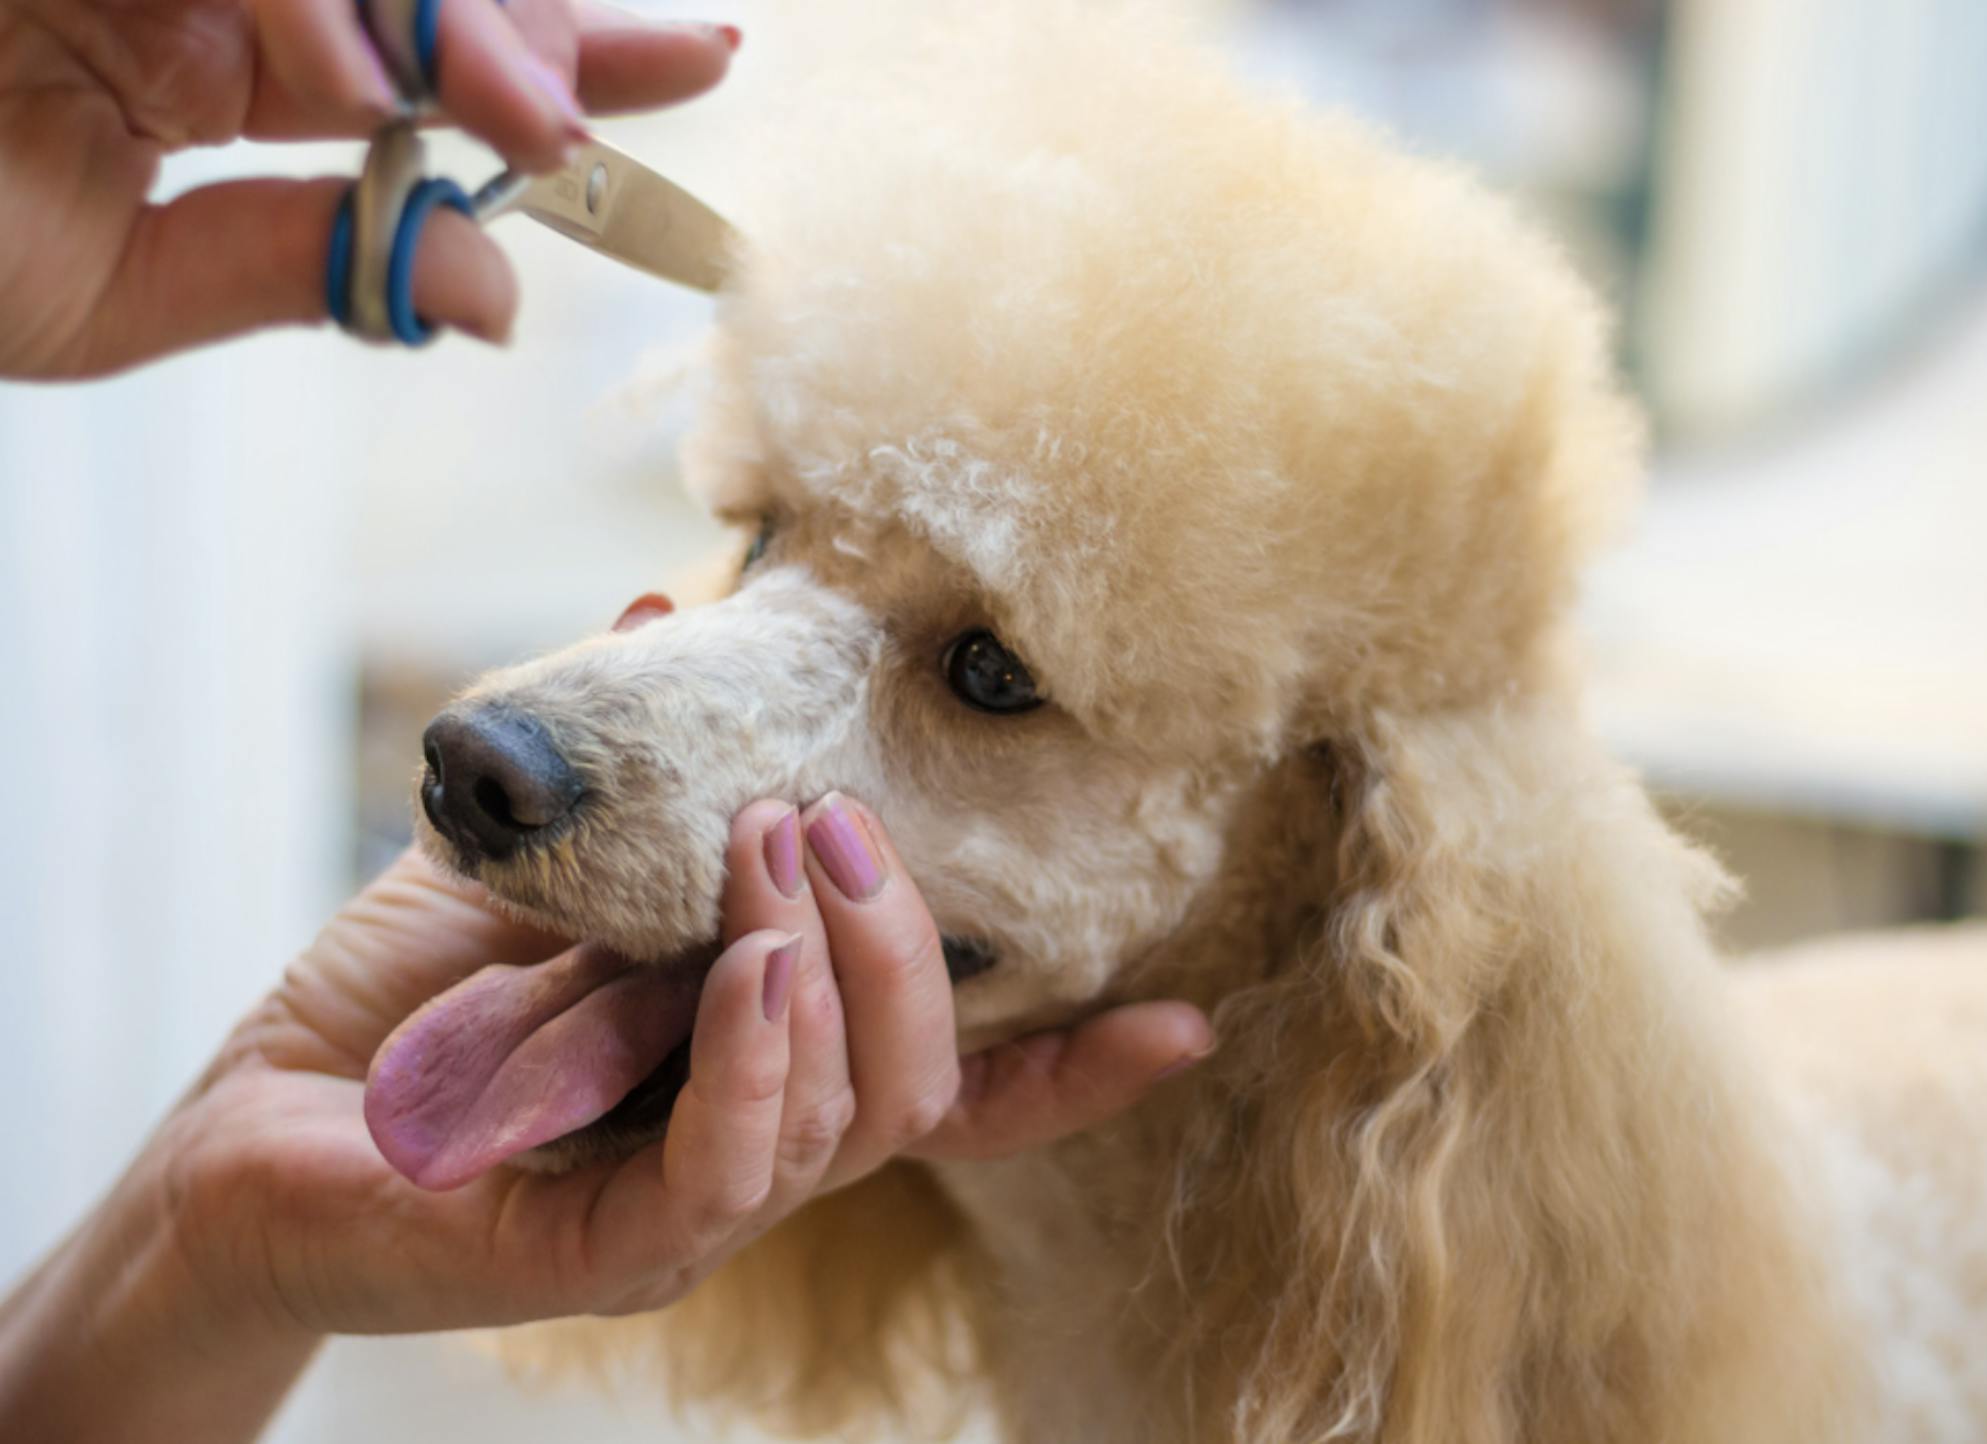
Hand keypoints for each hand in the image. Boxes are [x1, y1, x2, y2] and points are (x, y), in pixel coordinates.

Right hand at [0, 0, 737, 376]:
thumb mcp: (101, 292)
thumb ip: (290, 269)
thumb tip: (490, 287)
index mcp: (203, 53)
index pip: (423, 44)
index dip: (571, 48)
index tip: (699, 64)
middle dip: (520, 29)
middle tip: (573, 124)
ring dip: (435, 11)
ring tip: (499, 114)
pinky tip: (340, 76)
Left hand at [0, 795, 1210, 1443]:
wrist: (245, 1137)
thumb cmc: (403, 1009)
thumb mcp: (539, 871)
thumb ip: (627, 779)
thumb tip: (668, 616)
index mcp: (763, 1069)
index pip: (949, 1085)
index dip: (1069, 1067)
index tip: (1188, 1019)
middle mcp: (755, 1147)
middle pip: (918, 1081)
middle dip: (912, 937)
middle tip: (846, 817)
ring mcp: (690, 1209)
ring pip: (847, 1116)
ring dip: (832, 962)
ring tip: (785, 844)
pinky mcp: (602, 1246)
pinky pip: (730, 1169)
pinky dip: (758, 1059)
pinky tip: (749, 966)